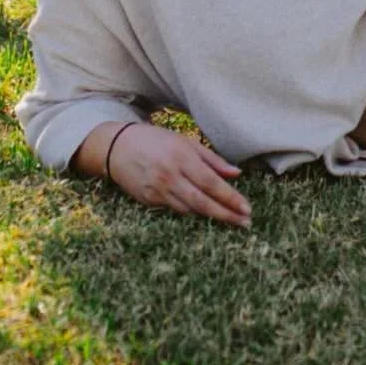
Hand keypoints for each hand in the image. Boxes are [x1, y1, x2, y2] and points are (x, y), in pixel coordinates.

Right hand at [104, 123, 252, 226]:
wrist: (118, 147)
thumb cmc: (156, 141)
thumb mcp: (185, 142)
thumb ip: (212, 159)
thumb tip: (236, 173)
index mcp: (182, 158)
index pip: (211, 183)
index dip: (230, 198)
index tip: (247, 209)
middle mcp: (170, 176)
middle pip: (202, 202)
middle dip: (226, 214)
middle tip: (245, 223)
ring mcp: (158, 191)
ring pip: (190, 210)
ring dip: (211, 217)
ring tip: (231, 221)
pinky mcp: (149, 201)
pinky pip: (175, 210)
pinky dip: (192, 213)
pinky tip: (205, 215)